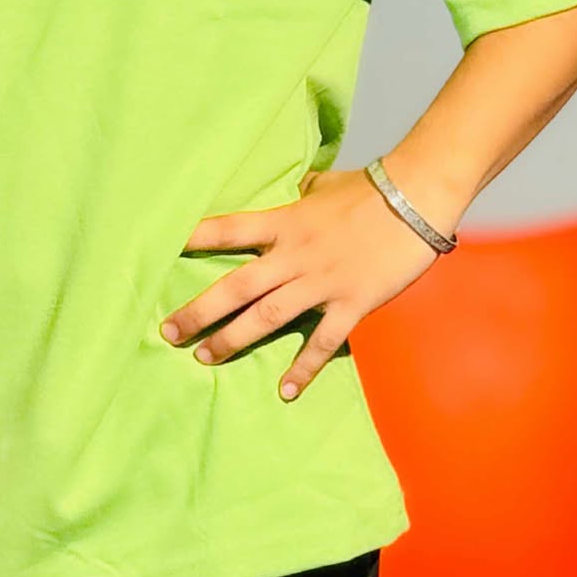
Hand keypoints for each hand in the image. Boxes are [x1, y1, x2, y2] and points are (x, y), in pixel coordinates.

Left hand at [159, 166, 448, 400]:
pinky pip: (322, 342)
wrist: (415, 198)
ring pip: (267, 317)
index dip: (195, 239)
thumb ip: (303, 192)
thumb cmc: (368, 188)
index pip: (228, 229)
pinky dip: (303, 369)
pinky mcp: (351, 304)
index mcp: (284, 222)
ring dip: (234, 339)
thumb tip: (297, 187)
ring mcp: (321, 282)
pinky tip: (285, 392)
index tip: (162, 252)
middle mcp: (294, 255)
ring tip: (204, 358)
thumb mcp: (324, 185)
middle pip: (237, 286)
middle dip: (200, 311)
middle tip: (168, 331)